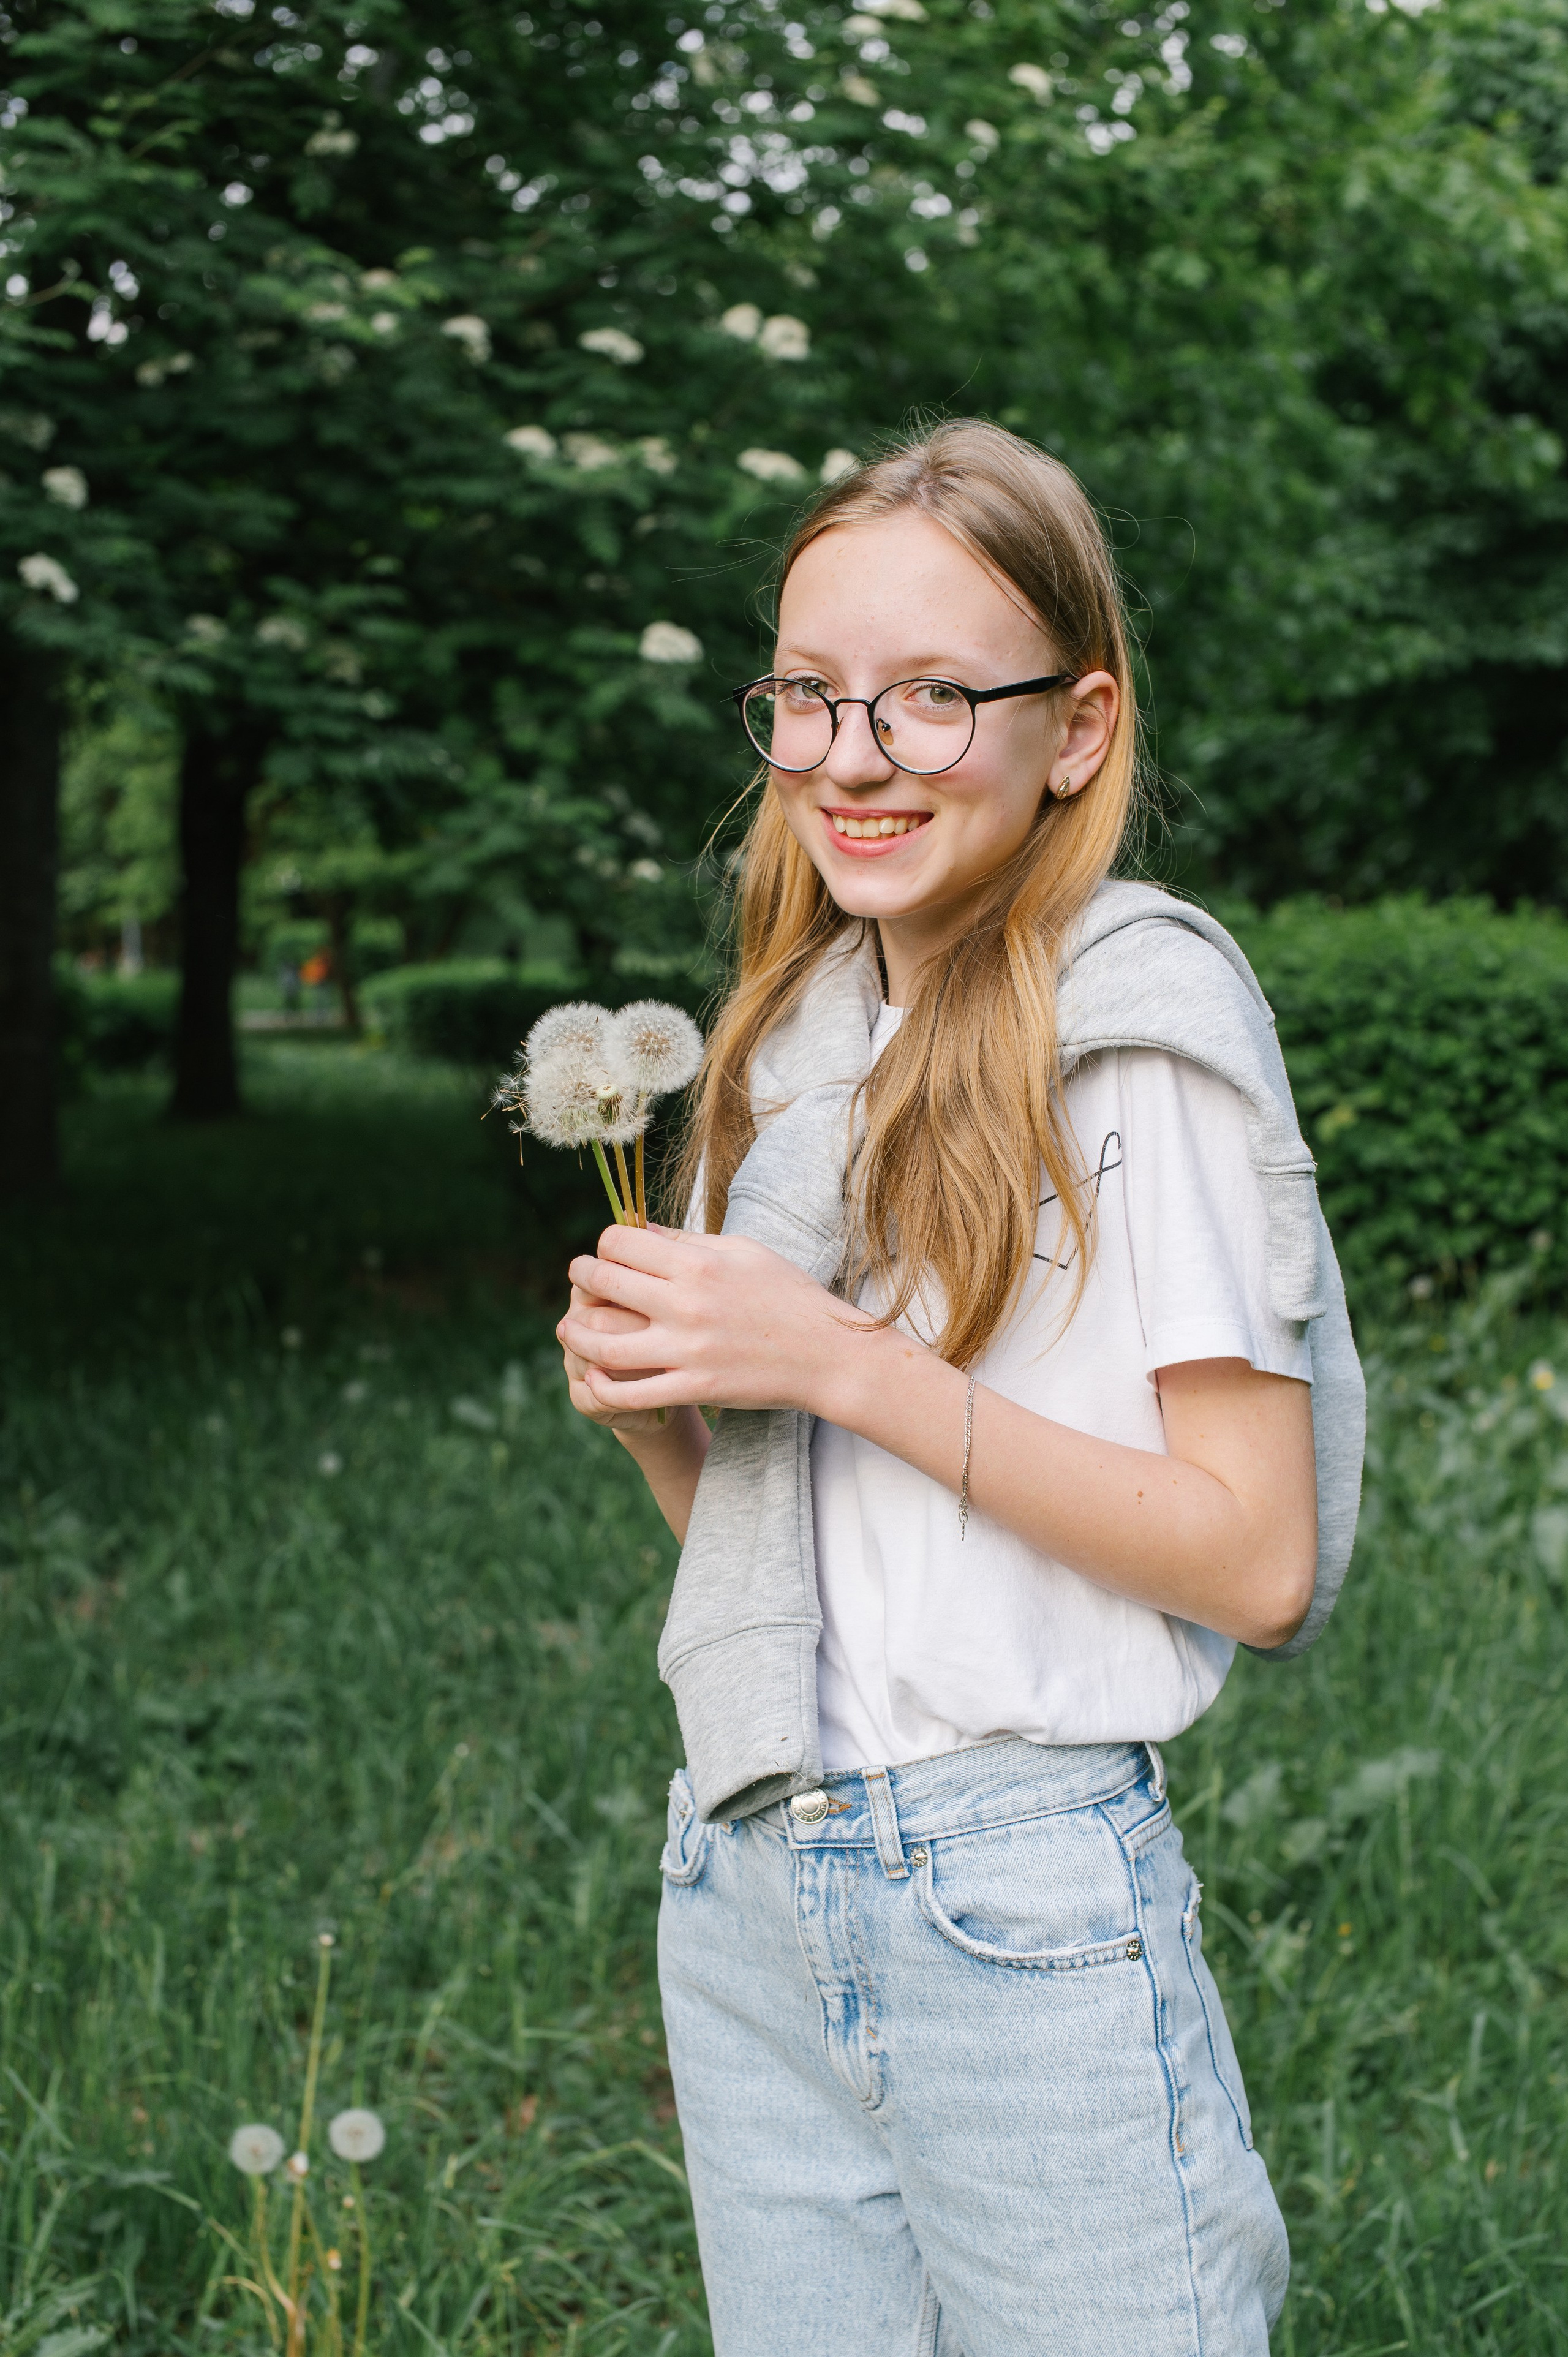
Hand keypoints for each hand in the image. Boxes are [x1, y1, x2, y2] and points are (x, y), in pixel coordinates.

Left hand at [556, 1224, 883, 1420]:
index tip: (608, 1251)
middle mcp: (686, 1303)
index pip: (620, 1242)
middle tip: (580, 1278)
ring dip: (575, 1333)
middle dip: (582, 1275)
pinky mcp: (694, 1387)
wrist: (827, 1354)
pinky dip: (602, 1385)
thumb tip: (642, 1231)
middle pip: (604, 1281)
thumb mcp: (743, 1251)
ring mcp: (687, 1349)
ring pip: (602, 1342)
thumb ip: (689, 1243)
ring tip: (569, 1328)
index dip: (605, 1243)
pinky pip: (630, 1392)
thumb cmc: (788, 1295)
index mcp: (698, 1263)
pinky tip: (594, 1375)